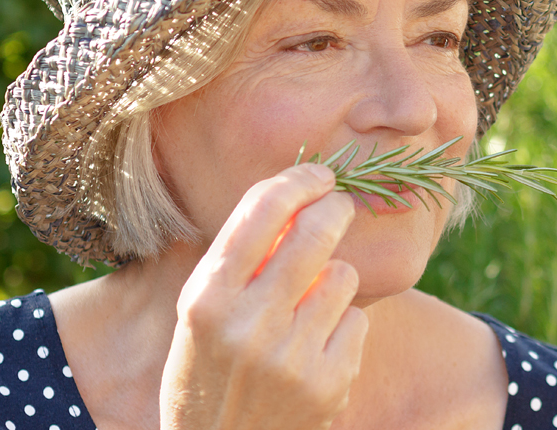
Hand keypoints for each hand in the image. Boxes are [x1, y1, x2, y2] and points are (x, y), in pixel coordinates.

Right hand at [159, 164, 367, 429]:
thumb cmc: (209, 370)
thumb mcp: (200, 315)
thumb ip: (238, 261)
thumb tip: (296, 196)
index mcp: (206, 298)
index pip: (260, 211)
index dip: (297, 180)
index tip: (318, 173)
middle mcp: (248, 324)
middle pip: (314, 232)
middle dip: (334, 207)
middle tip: (339, 204)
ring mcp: (292, 356)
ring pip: (343, 275)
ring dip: (334, 278)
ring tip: (310, 305)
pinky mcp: (329, 383)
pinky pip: (357, 320)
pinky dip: (343, 326)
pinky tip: (317, 348)